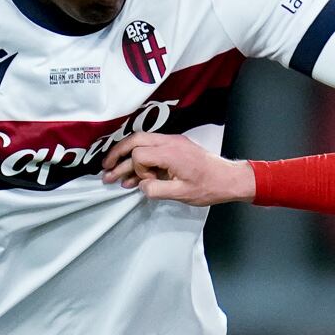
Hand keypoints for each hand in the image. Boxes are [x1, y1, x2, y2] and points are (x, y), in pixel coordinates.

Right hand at [104, 132, 253, 205]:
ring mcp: (173, 142)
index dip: (137, 171)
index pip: (139, 154)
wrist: (229, 179)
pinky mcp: (176, 147)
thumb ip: (157, 190)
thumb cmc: (209, 187)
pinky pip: (152, 149)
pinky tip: (133, 177)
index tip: (147, 182)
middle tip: (105, 169)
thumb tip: (141, 186)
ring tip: (113, 175)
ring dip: (127, 158)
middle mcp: (170, 142)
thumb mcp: (182, 194)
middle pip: (135, 140)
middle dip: (118, 154)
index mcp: (170, 153)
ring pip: (142, 143)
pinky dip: (141, 160)